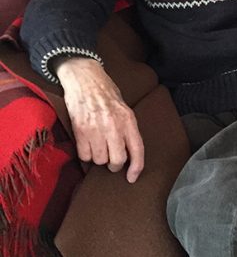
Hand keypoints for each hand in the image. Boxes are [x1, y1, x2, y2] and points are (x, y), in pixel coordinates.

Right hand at [55, 56, 143, 182]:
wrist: (85, 78)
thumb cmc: (106, 93)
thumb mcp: (124, 108)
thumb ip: (127, 128)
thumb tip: (128, 152)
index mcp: (128, 120)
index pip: (137, 150)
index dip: (136, 168)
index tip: (132, 178)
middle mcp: (113, 126)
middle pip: (116, 160)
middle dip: (114, 164)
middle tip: (111, 159)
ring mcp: (96, 129)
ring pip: (99, 160)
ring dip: (98, 158)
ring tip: (97, 145)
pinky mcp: (80, 130)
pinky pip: (84, 155)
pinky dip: (85, 155)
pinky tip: (87, 144)